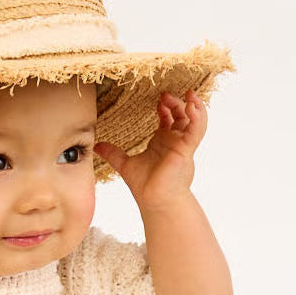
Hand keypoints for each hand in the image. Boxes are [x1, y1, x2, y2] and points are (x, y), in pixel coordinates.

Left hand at [94, 89, 207, 212]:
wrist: (154, 201)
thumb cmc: (145, 186)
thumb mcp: (125, 164)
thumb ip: (113, 153)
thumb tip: (97, 146)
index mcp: (163, 141)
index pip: (169, 118)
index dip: (166, 106)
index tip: (159, 99)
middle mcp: (175, 141)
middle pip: (182, 115)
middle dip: (177, 102)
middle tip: (166, 94)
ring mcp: (183, 145)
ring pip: (195, 120)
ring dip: (194, 106)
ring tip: (190, 93)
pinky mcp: (187, 149)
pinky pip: (197, 130)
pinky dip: (198, 117)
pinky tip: (192, 107)